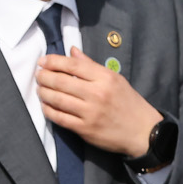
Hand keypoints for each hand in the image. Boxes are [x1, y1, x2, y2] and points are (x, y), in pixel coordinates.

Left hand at [36, 48, 162, 160]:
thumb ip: (92, 65)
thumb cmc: (129, 104)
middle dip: (44, 77)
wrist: (143, 132)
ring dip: (43, 93)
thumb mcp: (115, 79)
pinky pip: (60, 118)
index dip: (54, 61)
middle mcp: (96, 94)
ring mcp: (90, 113)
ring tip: (40, 89)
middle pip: (61, 81)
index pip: (73, 65)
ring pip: (57, 99)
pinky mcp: (85, 130)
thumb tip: (72, 51)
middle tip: (38, 75)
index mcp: (105, 78)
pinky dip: (49, 111)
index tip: (43, 61)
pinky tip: (46, 106)